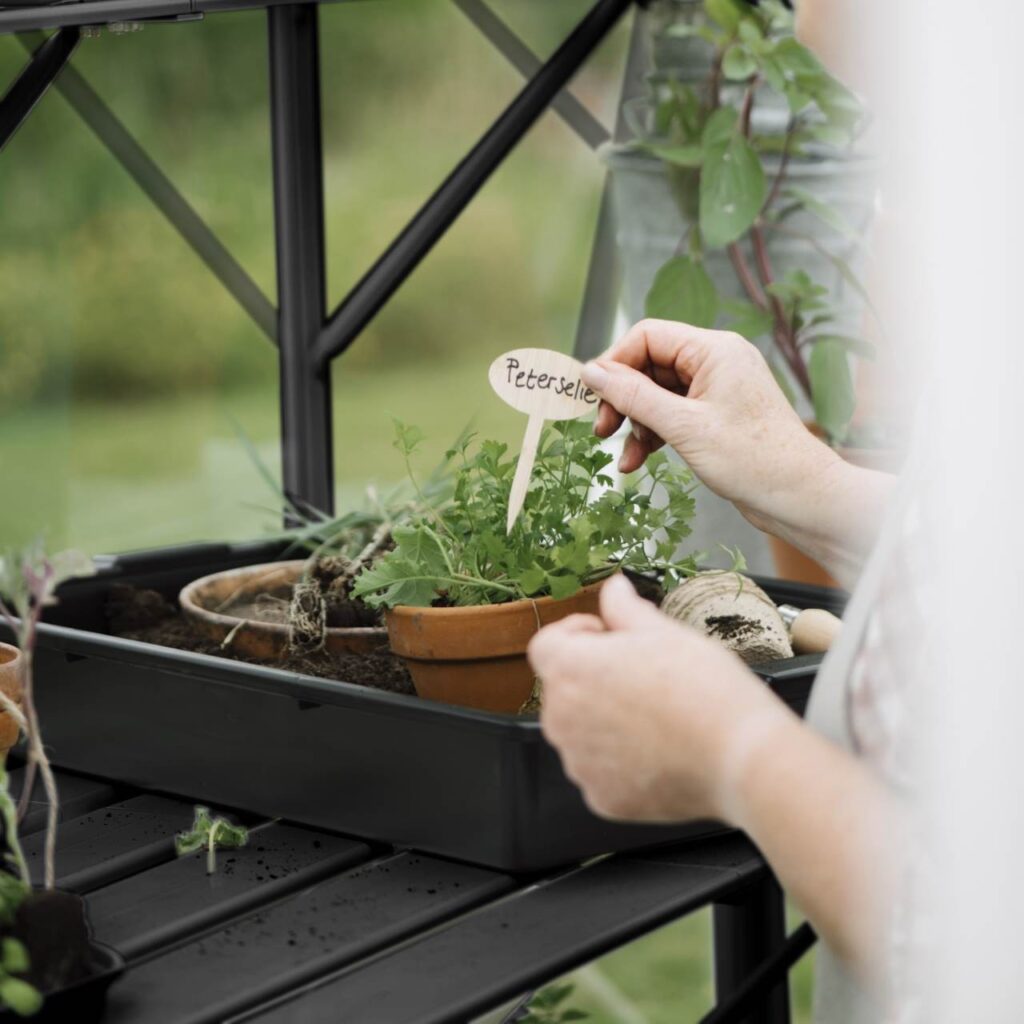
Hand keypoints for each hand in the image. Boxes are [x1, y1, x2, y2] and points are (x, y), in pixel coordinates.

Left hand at [527, 574, 795, 823]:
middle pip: (564, 689)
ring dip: (605, 719)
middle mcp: (561, 718)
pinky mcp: (601, 798)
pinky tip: (659, 748)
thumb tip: (613, 588)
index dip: (576, 634)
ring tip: (656, 714)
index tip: (606, 636)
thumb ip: (624, 607)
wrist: (740, 758)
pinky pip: (600, 770)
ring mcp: (579, 763)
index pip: (547, 645)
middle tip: (641, 675)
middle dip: (594, 677)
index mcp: (569, 669)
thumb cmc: (705, 690)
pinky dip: (621, 761)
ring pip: (581, 731)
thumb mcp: (664, 631)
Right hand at [580, 319, 841, 537]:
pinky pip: (672, 414)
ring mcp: (716, 389)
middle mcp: (716, 361)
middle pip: (649, 366)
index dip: (615, 363)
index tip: (592, 395)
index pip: (647, 337)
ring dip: (635, 423)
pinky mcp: (716, 415)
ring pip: (657, 394)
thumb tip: (590, 372)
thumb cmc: (752, 459)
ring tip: (622, 455)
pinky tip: (638, 460)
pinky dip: (653, 434)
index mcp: (714, 349)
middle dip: (623, 399)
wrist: (798, 496)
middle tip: (602, 429)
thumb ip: (633, 396)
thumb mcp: (682, 427)